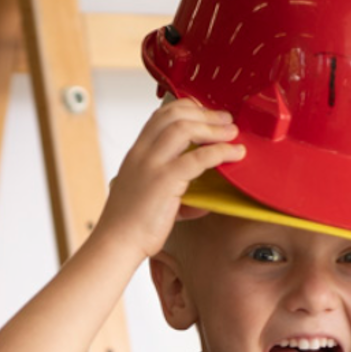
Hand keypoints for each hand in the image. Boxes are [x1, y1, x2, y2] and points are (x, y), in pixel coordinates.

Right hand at [91, 98, 245, 262]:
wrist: (116, 243)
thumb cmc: (130, 225)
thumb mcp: (146, 194)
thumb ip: (172, 189)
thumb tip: (202, 198)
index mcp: (136, 153)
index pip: (160, 115)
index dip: (186, 108)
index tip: (205, 113)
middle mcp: (142, 153)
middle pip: (174, 115)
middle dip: (205, 113)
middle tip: (225, 120)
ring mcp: (152, 165)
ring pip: (184, 128)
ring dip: (214, 128)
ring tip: (232, 133)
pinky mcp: (164, 181)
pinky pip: (198, 158)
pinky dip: (220, 152)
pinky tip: (233, 153)